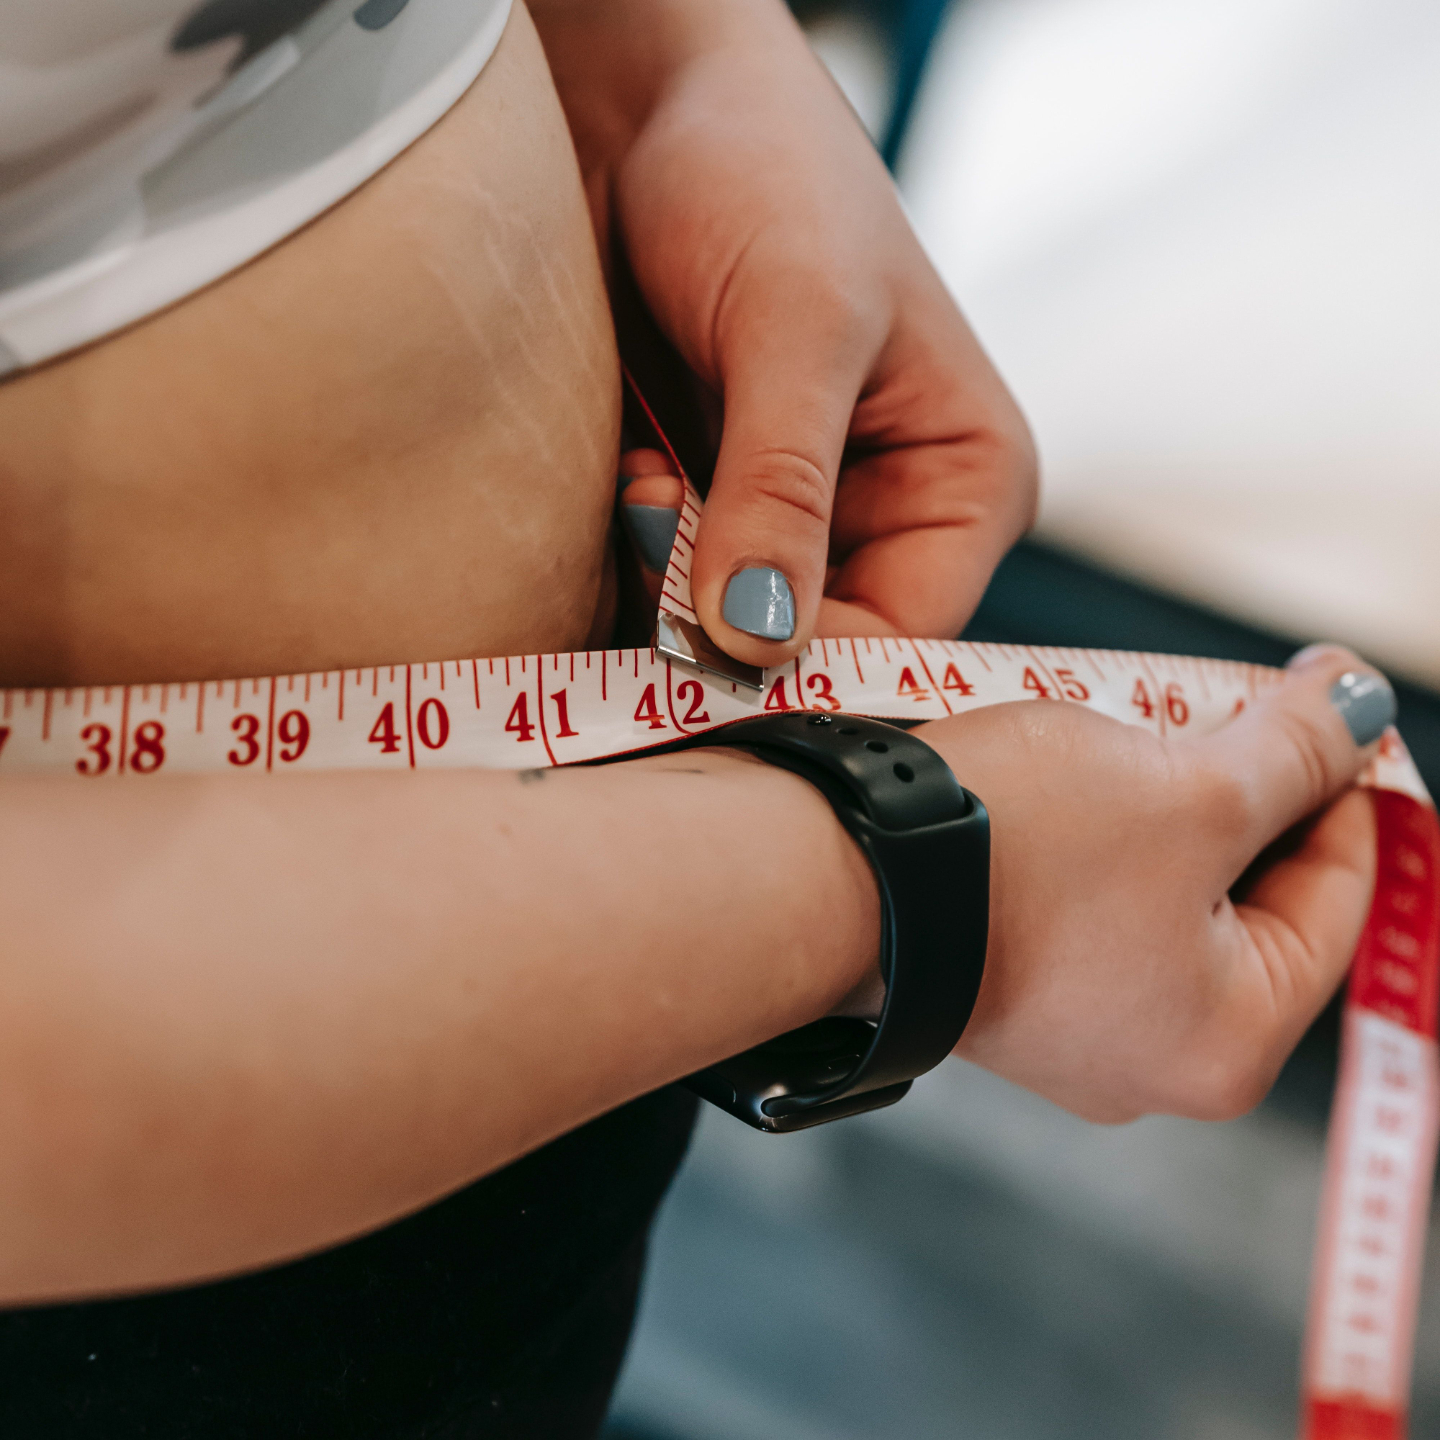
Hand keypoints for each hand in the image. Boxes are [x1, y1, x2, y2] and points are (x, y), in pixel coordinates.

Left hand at [533, 0, 1035, 663]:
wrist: (646, 98)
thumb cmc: (766, 171)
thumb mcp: (797, 326)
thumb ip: (783, 487)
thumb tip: (758, 636)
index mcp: (962, 481)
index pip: (905, 636)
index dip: (814, 666)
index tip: (714, 657)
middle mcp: (884, 513)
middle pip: (813, 644)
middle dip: (728, 621)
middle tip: (659, 545)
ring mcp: (790, 513)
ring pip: (731, 625)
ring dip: (671, 584)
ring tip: (648, 478)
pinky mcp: (709, 498)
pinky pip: (669, 583)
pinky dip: (637, 555)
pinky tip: (629, 473)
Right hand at [916, 646, 1389, 1122]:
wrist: (827, 871)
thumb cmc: (1009, 853)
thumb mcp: (1187, 787)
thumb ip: (1294, 749)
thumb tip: (1361, 706)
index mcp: (1228, 1042)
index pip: (1336, 899)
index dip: (1342, 787)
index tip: (1331, 710)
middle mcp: (1151, 1058)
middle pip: (1244, 898)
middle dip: (1245, 790)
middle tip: (1231, 703)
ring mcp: (1067, 1026)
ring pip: (1159, 892)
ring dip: (1166, 803)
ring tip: (1144, 725)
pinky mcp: (1001, 981)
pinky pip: (1085, 902)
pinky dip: (1097, 834)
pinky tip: (1074, 772)